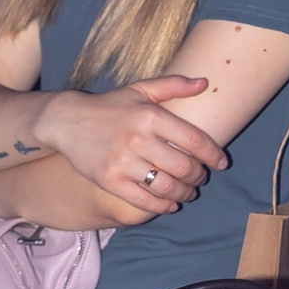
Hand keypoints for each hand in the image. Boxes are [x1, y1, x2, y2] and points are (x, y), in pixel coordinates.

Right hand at [38, 76, 225, 211]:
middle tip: (201, 178)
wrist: (67, 121)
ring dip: (184, 193)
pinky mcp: (109, 180)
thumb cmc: (109, 106)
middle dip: (199, 176)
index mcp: (151, 116)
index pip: (195, 140)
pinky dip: (161, 206)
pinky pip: (142, 200)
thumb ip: (173, 85)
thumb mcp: (140, 90)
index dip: (213, 154)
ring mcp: (123, 162)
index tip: (222, 163)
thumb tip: (205, 82)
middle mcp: (139, 139)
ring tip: (189, 193)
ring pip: (166, 186)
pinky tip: (170, 205)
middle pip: (184, 166)